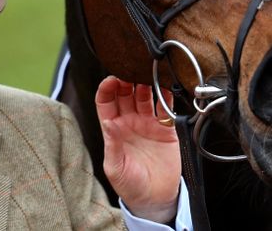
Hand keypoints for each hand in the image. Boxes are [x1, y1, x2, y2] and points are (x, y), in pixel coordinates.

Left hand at [95, 76, 180, 222]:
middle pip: (125, 93)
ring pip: (144, 96)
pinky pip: (165, 107)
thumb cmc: (130, 185)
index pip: (106, 102)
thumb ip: (112, 144)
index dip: (107, 89)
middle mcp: (129, 122)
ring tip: (146, 75)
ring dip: (144, 84)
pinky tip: (165, 86)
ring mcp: (147, 124)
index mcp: (113, 129)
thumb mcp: (116, 167)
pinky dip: (166, 95)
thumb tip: (108, 122)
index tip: (111, 80)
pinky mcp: (166, 129)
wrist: (155, 199)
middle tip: (129, 72)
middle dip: (125, 80)